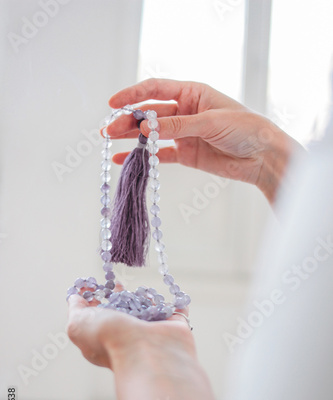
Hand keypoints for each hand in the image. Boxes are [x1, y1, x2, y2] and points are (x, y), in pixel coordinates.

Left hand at [66, 285, 194, 369]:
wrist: (148, 353)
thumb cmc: (110, 339)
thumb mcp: (79, 324)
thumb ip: (75, 309)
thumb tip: (76, 297)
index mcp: (104, 336)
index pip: (98, 316)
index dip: (94, 300)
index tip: (94, 286)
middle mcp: (127, 335)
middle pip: (123, 311)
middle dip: (119, 296)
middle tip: (118, 283)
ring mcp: (151, 331)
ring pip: (148, 310)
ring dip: (145, 298)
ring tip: (141, 290)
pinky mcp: (174, 326)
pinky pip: (175, 310)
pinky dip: (175, 302)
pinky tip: (164, 295)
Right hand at [107, 78, 301, 202]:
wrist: (262, 157)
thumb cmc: (245, 129)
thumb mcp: (211, 122)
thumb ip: (178, 126)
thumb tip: (146, 128)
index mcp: (192, 94)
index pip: (156, 89)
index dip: (133, 95)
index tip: (114, 103)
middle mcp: (185, 112)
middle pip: (149, 113)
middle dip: (128, 120)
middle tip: (108, 130)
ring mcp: (184, 134)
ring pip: (151, 134)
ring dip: (130, 137)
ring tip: (110, 141)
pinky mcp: (186, 154)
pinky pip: (159, 155)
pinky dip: (143, 157)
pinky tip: (125, 159)